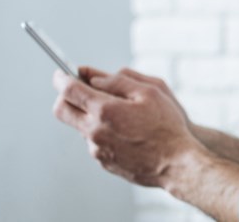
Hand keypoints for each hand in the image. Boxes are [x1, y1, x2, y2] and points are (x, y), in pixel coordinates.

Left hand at [52, 67, 206, 186]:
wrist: (176, 164)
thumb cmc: (168, 126)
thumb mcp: (151, 92)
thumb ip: (119, 81)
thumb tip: (94, 78)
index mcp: (105, 110)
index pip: (69, 91)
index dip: (62, 79)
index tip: (61, 74)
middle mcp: (94, 131)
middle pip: (62, 111)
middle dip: (64, 97)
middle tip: (76, 90)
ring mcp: (97, 149)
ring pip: (80, 127)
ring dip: (90, 116)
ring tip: (120, 116)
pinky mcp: (103, 162)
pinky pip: (95, 143)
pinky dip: (102, 133)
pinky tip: (127, 134)